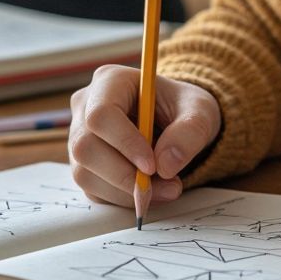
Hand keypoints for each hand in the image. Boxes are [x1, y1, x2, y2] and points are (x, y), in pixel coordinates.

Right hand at [68, 65, 221, 206]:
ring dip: (126, 191)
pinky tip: (151, 190)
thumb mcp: (200, 111)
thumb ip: (189, 132)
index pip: (101, 115)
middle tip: (167, 185)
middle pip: (85, 148)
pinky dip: (123, 198)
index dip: (124, 143)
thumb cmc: (184, 109)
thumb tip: (164, 165)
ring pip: (84, 173)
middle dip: (125, 175)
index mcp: (110, 81)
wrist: (177, 122)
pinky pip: (93, 189)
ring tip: (166, 189)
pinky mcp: (84, 164)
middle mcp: (86, 107)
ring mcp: (80, 136)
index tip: (153, 165)